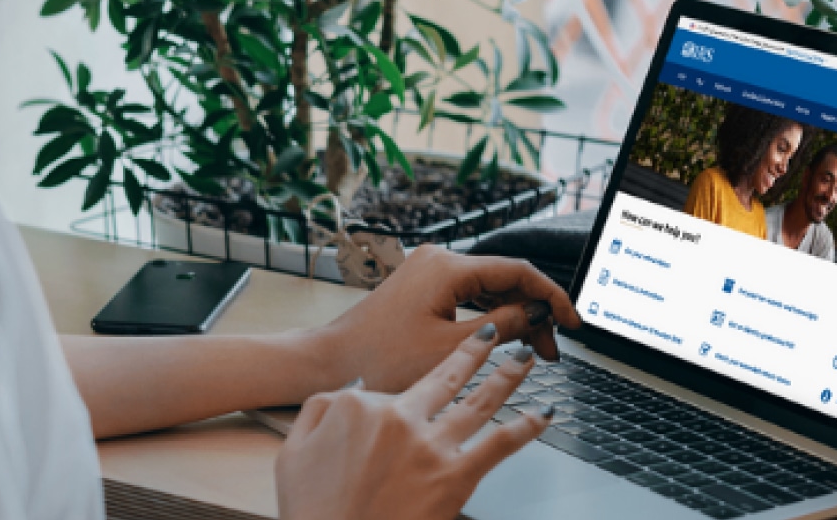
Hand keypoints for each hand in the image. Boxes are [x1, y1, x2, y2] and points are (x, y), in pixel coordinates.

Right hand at [276, 324, 550, 519]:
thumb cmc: (315, 513)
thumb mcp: (293, 454)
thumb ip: (318, 413)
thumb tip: (345, 393)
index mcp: (362, 407)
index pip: (393, 386)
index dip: (406, 390)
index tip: (423, 380)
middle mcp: (401, 418)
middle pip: (447, 375)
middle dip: (476, 350)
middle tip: (494, 334)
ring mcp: (431, 447)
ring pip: (480, 400)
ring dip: (507, 375)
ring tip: (524, 358)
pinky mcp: (455, 477)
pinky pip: (500, 444)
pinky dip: (526, 426)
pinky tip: (543, 413)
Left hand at [312, 246, 580, 392]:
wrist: (329, 363)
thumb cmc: (380, 359)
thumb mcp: (451, 349)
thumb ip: (503, 327)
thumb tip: (537, 315)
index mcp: (448, 267)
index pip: (518, 271)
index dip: (550, 296)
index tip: (572, 322)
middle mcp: (440, 260)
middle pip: (505, 279)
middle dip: (534, 313)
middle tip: (551, 350)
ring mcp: (430, 272)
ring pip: (489, 289)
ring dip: (514, 317)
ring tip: (534, 351)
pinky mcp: (423, 288)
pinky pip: (469, 296)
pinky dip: (490, 317)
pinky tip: (505, 340)